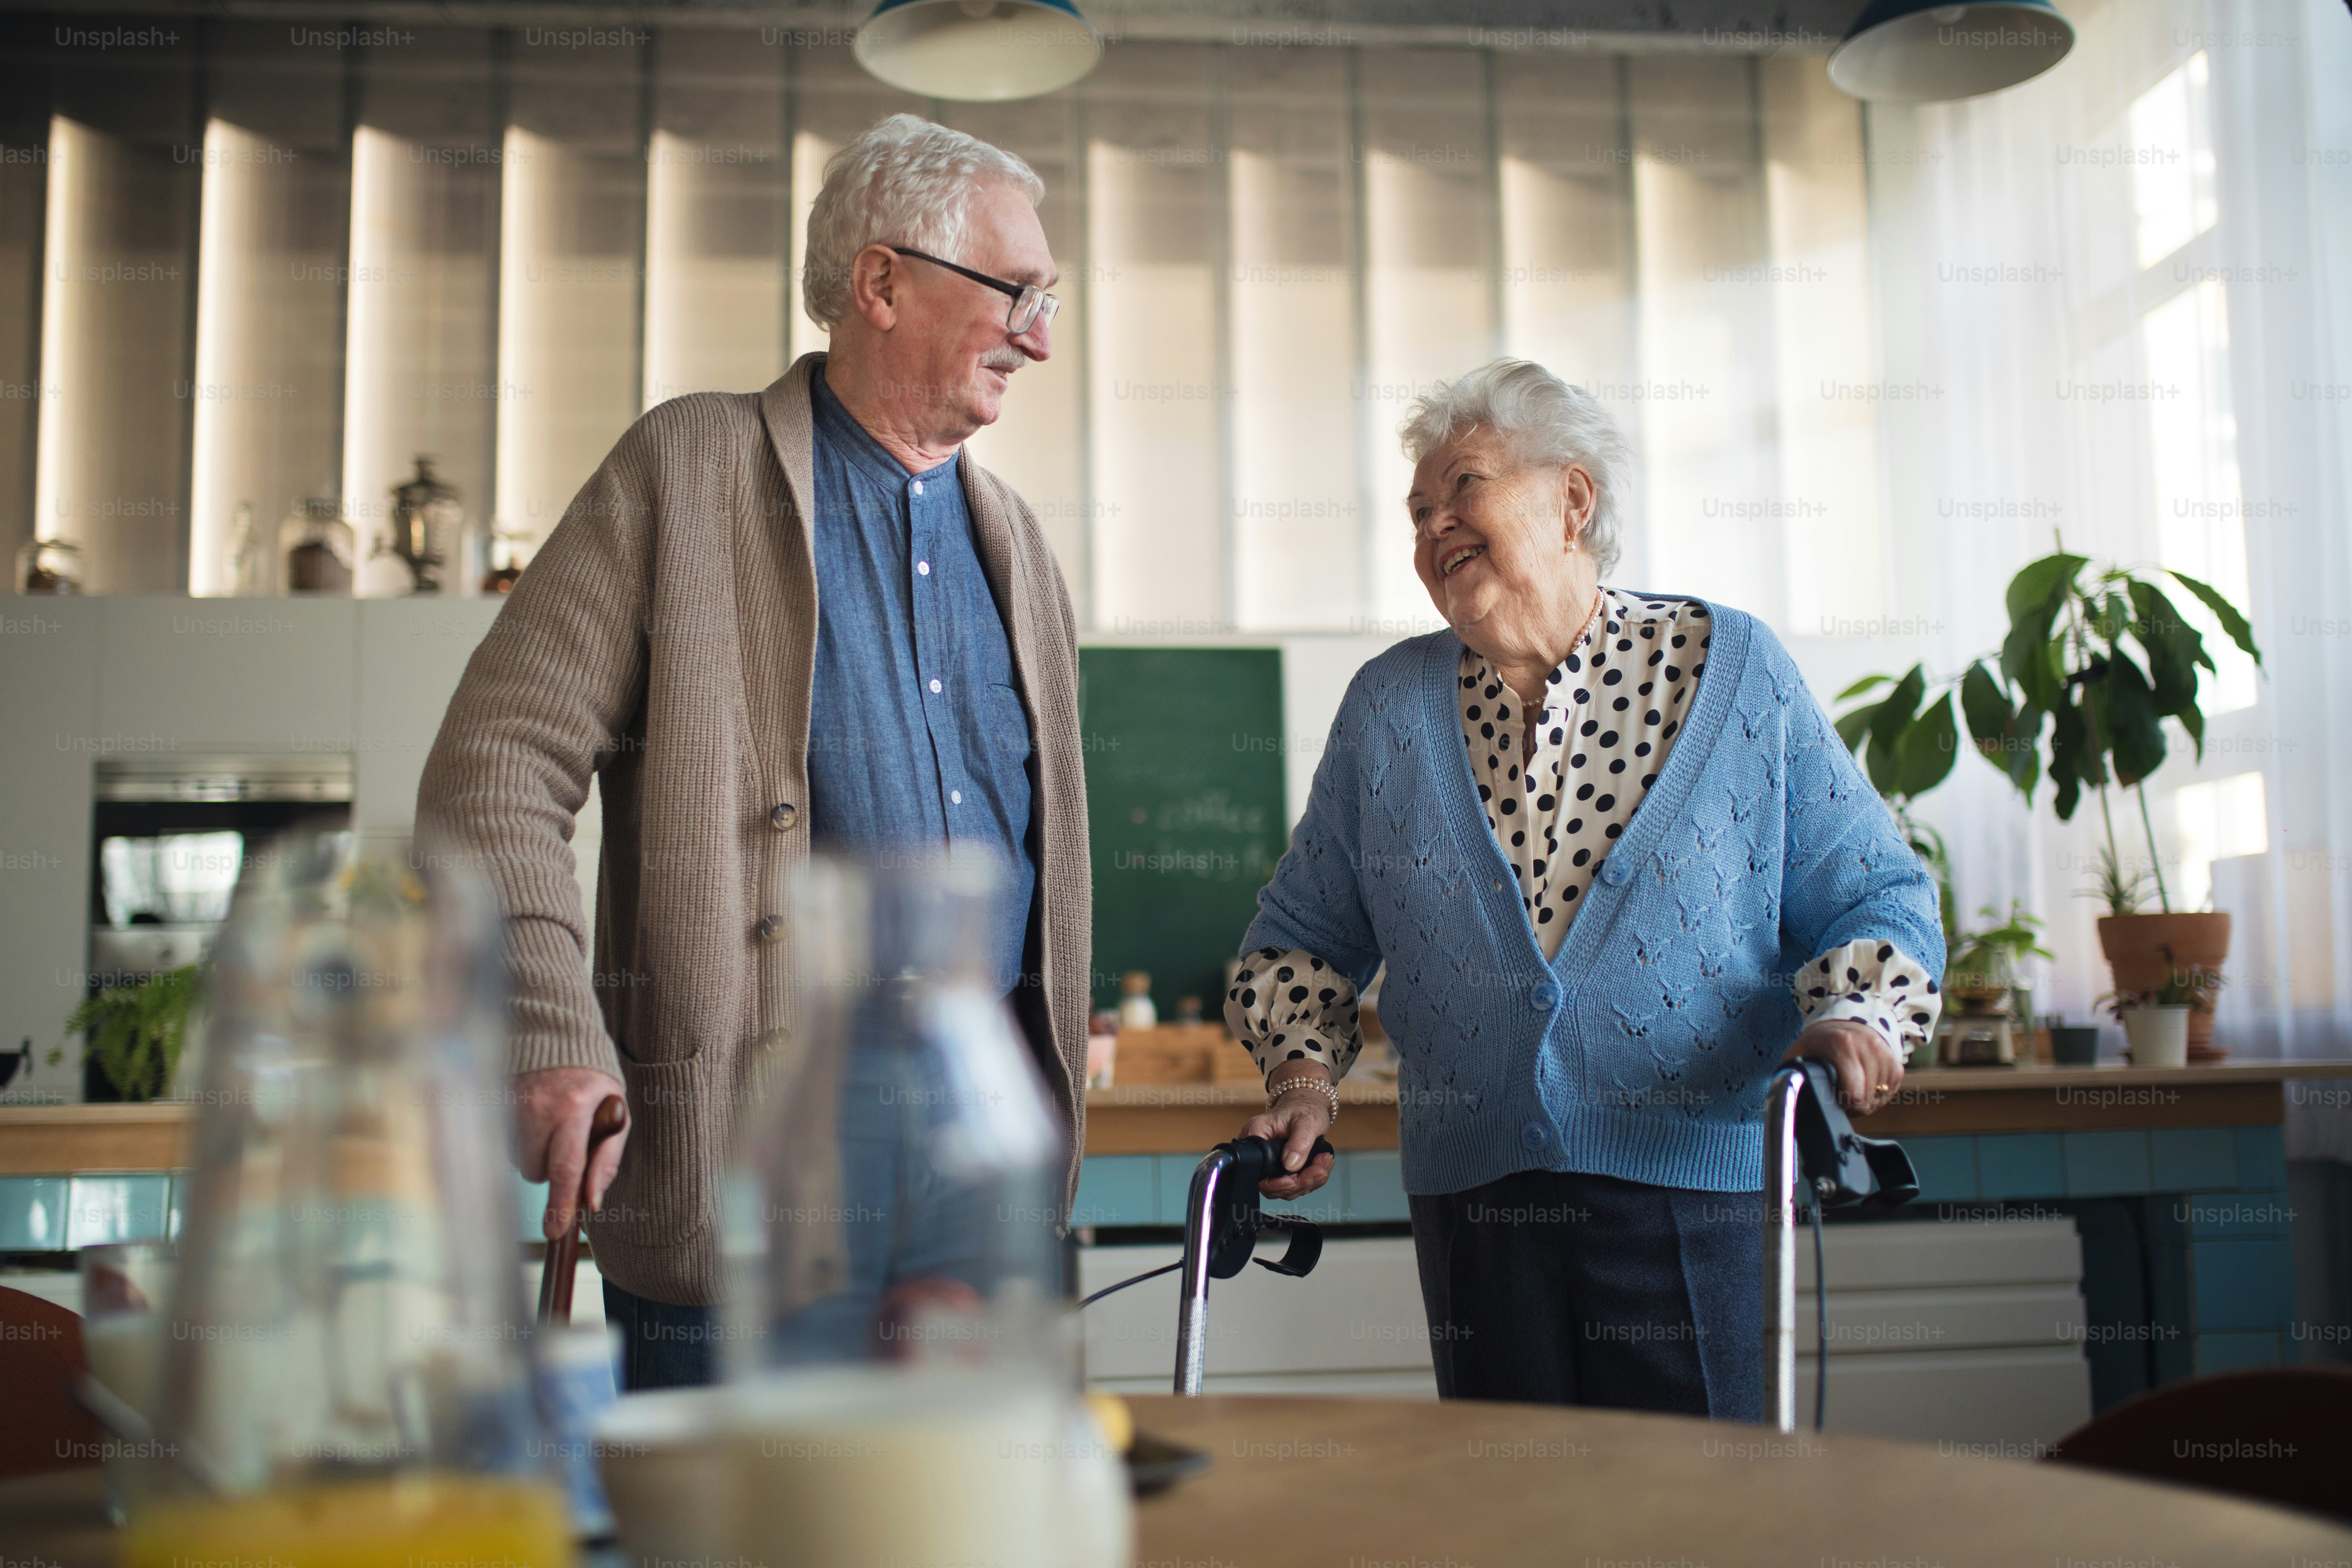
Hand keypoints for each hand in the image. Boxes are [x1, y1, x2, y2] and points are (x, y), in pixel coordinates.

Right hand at [513, 1066, 628, 1238]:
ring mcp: (512, 1106)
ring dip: (536, 1156)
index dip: (560, 1205)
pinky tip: (535, 1119)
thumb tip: (593, 1202)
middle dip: (553, 1172)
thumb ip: (608, 1158)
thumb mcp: (618, 1113)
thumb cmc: (594, 1081)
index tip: (555, 1231)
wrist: (556, 1038)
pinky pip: (506, 1146)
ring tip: (552, 1127)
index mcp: (574, 1109)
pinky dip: (522, 1143)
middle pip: (537, 1172)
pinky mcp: (496, 1105)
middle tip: (568, 1144)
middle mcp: (539, 1108)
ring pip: (520, 1162)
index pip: (566, 1168)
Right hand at [1238, 1065, 1335, 1199]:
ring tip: (1324, 1164)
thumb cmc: (1305, 1107)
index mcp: (1256, 1134)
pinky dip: (1311, 1179)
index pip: (1257, 1171)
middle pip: (1271, 1185)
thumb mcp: (1307, 1121)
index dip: (1277, 1182)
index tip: (1296, 1179)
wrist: (1309, 1105)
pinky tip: (1322, 1165)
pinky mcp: (1280, 1168)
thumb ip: (1299, 1143)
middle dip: (1299, 1183)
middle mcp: (1259, 1151)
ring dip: (1308, 1182)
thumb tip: (1291, 1166)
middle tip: (1320, 1170)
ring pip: (1285, 1188)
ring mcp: (1269, 1162)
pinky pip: (1294, 1185)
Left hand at [1782, 1020, 1903, 1116]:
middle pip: (1866, 1100)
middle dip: (1852, 1105)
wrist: (1848, 1023)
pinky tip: (1864, 1085)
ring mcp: (1886, 1055)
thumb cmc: (1820, 1044)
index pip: (1853, 1094)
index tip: (1834, 1099)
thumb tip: (1791, 1096)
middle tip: (1840, 1095)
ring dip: (1864, 1101)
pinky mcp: (1897, 1065)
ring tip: (1851, 1088)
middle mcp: (1869, 1047)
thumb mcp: (1800, 1053)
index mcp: (1842, 1044)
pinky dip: (1876, 1096)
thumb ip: (1792, 1073)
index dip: (1842, 1105)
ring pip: (1878, 1099)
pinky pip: (1889, 1093)